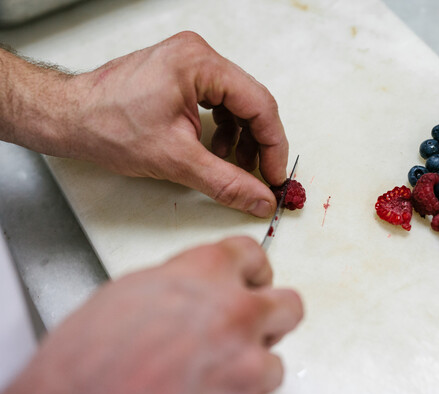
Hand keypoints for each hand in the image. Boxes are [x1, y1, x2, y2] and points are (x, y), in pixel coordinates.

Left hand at [0, 32, 288, 216]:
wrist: (69, 118)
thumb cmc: (107, 126)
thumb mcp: (175, 160)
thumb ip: (226, 181)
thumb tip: (259, 199)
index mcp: (200, 64)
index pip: (259, 104)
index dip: (273, 146)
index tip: (276, 176)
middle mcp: (198, 56)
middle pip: (251, 103)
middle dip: (258, 144)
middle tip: (262, 176)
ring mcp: (190, 64)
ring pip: (237, 104)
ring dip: (241, 139)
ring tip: (233, 166)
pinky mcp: (182, 76)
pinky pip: (218, 103)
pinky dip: (223, 130)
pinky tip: (216, 150)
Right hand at [2, 237, 302, 393]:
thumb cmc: (87, 354)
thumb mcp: (134, 289)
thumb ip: (181, 282)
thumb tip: (194, 290)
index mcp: (205, 270)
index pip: (252, 253)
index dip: (251, 269)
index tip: (251, 278)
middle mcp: (234, 309)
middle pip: (287, 304)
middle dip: (270, 313)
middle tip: (251, 322)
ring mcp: (244, 357)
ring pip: (275, 356)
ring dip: (253, 361)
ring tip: (220, 368)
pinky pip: (260, 392)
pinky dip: (242, 393)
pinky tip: (211, 390)